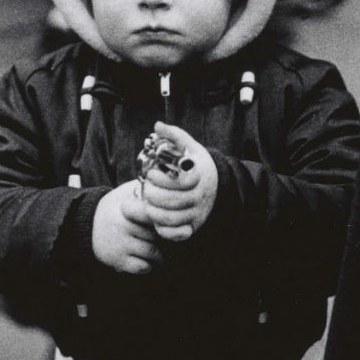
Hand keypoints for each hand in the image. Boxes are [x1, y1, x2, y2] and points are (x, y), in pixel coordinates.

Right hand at [91, 181, 161, 273]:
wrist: (86, 226)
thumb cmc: (114, 209)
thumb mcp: (124, 193)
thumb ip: (143, 189)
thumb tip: (166, 183)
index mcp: (127, 209)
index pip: (155, 216)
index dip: (165, 220)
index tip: (169, 222)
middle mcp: (123, 226)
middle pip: (157, 235)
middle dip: (163, 237)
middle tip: (165, 237)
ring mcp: (121, 245)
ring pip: (153, 253)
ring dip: (159, 253)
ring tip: (159, 249)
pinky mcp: (118, 260)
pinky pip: (143, 267)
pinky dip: (148, 265)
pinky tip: (147, 260)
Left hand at [140, 122, 217, 241]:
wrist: (214, 187)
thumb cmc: (196, 166)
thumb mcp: (189, 147)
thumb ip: (174, 135)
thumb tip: (158, 125)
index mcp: (199, 177)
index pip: (180, 182)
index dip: (161, 179)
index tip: (150, 173)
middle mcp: (199, 197)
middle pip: (172, 201)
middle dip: (152, 196)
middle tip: (145, 189)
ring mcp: (196, 214)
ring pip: (172, 218)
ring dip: (153, 212)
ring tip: (147, 202)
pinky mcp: (192, 227)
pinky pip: (177, 234)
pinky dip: (163, 229)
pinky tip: (156, 218)